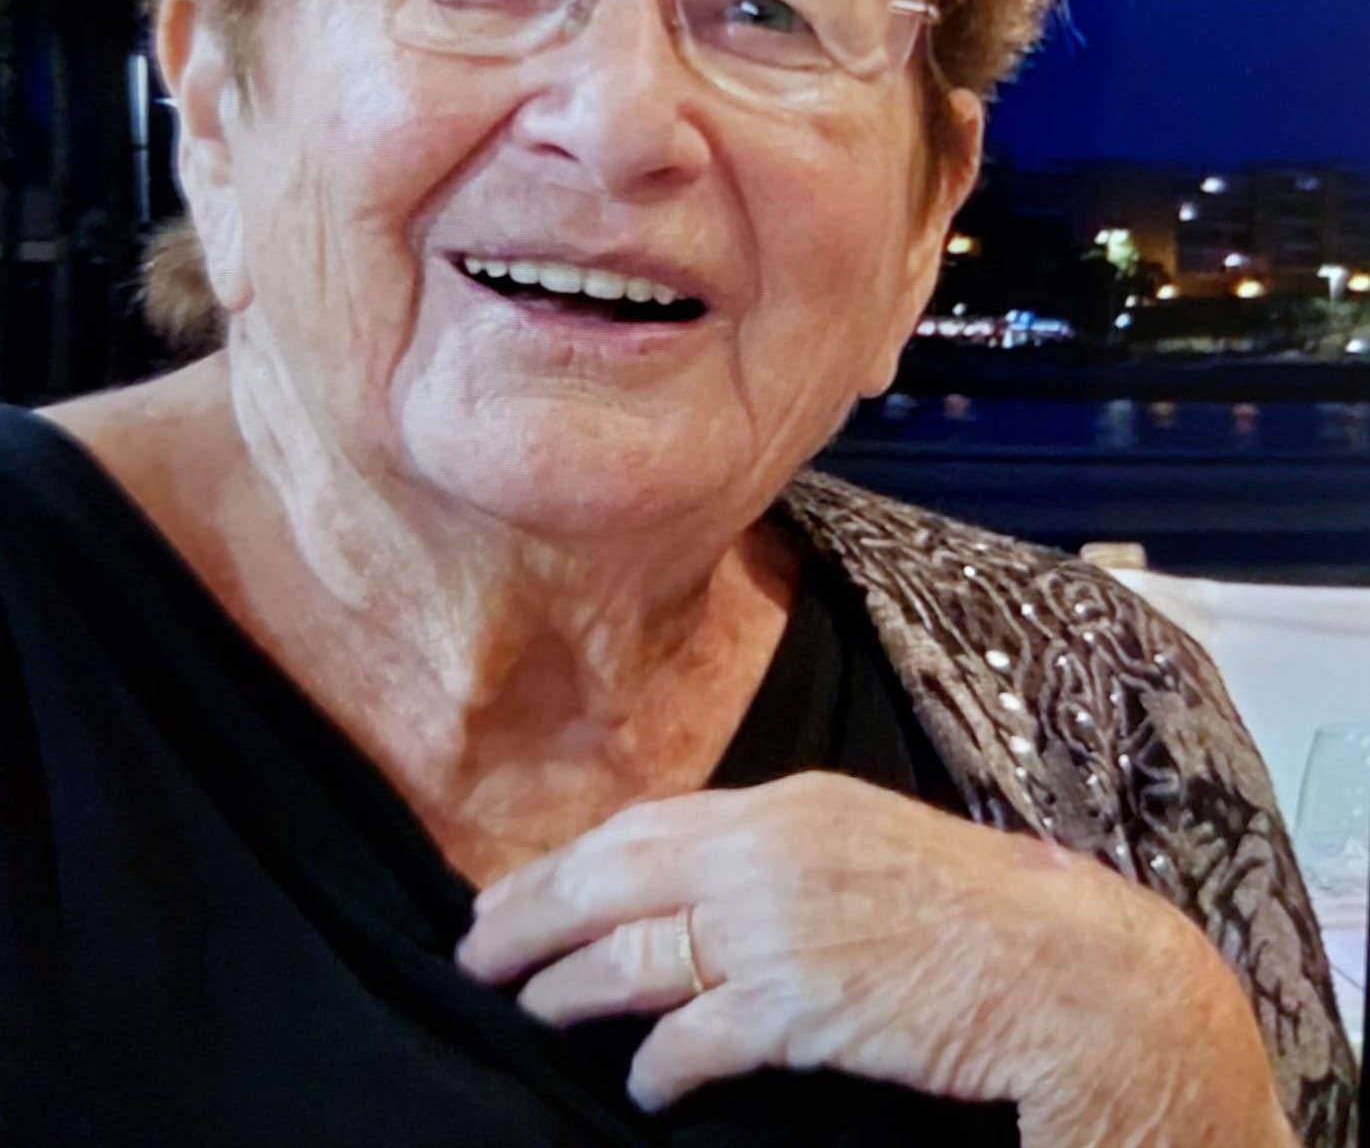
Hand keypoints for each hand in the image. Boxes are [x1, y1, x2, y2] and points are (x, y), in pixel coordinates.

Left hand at [454, 772, 1290, 1143]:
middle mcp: (770, 851)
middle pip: (616, 877)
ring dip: (568, 985)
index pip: (645, 824)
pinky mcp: (802, 1005)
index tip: (520, 885)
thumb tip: (696, 885)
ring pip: (636, 953)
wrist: (1059, 964)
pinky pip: (697, 1035)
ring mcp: (782, 927)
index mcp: (786, 803)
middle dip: (535, 912)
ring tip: (528, 1004)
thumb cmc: (971, 908)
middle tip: (476, 946)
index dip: (572, 858)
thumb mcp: (862, 843)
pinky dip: (657, 1063)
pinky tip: (638, 1083)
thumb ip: (778, 853)